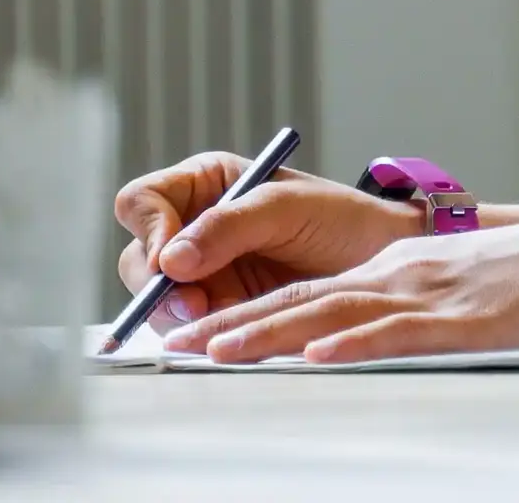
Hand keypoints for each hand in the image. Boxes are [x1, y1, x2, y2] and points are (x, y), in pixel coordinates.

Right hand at [115, 153, 419, 327]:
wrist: (379, 260)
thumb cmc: (341, 217)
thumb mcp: (288, 207)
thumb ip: (229, 225)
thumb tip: (170, 261)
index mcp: (207, 185)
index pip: (143, 201)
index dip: (147, 229)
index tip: (169, 261)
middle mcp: (195, 227)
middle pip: (139, 258)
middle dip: (159, 286)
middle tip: (196, 303)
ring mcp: (204, 273)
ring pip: (157, 300)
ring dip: (181, 315)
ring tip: (221, 316)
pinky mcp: (219, 310)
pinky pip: (190, 328)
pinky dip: (203, 334)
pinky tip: (230, 332)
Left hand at [159, 205, 518, 364]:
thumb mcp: (475, 289)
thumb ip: (428, 308)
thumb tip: (390, 337)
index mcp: (409, 267)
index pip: (313, 293)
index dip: (251, 315)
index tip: (199, 338)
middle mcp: (410, 273)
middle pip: (308, 300)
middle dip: (238, 326)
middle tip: (177, 348)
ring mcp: (438, 294)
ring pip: (340, 314)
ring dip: (273, 335)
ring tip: (219, 353)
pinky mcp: (470, 319)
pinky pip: (401, 332)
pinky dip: (354, 342)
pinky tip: (318, 353)